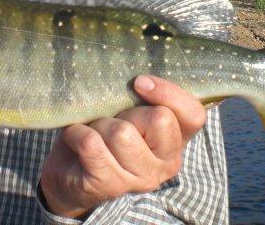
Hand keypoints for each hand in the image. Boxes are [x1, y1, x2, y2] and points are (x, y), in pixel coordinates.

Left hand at [40, 75, 206, 218]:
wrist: (70, 174)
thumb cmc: (104, 132)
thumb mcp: (127, 109)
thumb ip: (140, 97)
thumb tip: (137, 78)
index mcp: (177, 139)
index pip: (193, 115)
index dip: (170, 93)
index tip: (139, 82)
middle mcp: (167, 162)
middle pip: (159, 119)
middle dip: (126, 111)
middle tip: (111, 120)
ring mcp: (141, 179)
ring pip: (122, 133)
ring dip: (98, 124)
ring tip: (93, 132)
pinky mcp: (111, 186)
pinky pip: (92, 144)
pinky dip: (76, 133)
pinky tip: (75, 138)